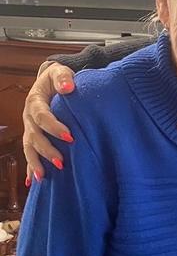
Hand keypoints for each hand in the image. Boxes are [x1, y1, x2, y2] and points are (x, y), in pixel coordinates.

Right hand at [23, 62, 75, 181]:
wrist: (53, 81)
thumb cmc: (59, 78)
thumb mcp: (61, 72)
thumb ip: (64, 77)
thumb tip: (68, 87)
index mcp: (35, 102)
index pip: (42, 116)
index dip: (54, 127)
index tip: (70, 137)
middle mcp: (29, 117)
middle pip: (33, 136)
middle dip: (46, 150)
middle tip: (61, 162)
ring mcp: (29, 128)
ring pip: (28, 148)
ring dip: (35, 163)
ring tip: (43, 178)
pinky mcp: (33, 137)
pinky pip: (30, 154)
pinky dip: (30, 168)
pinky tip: (32, 183)